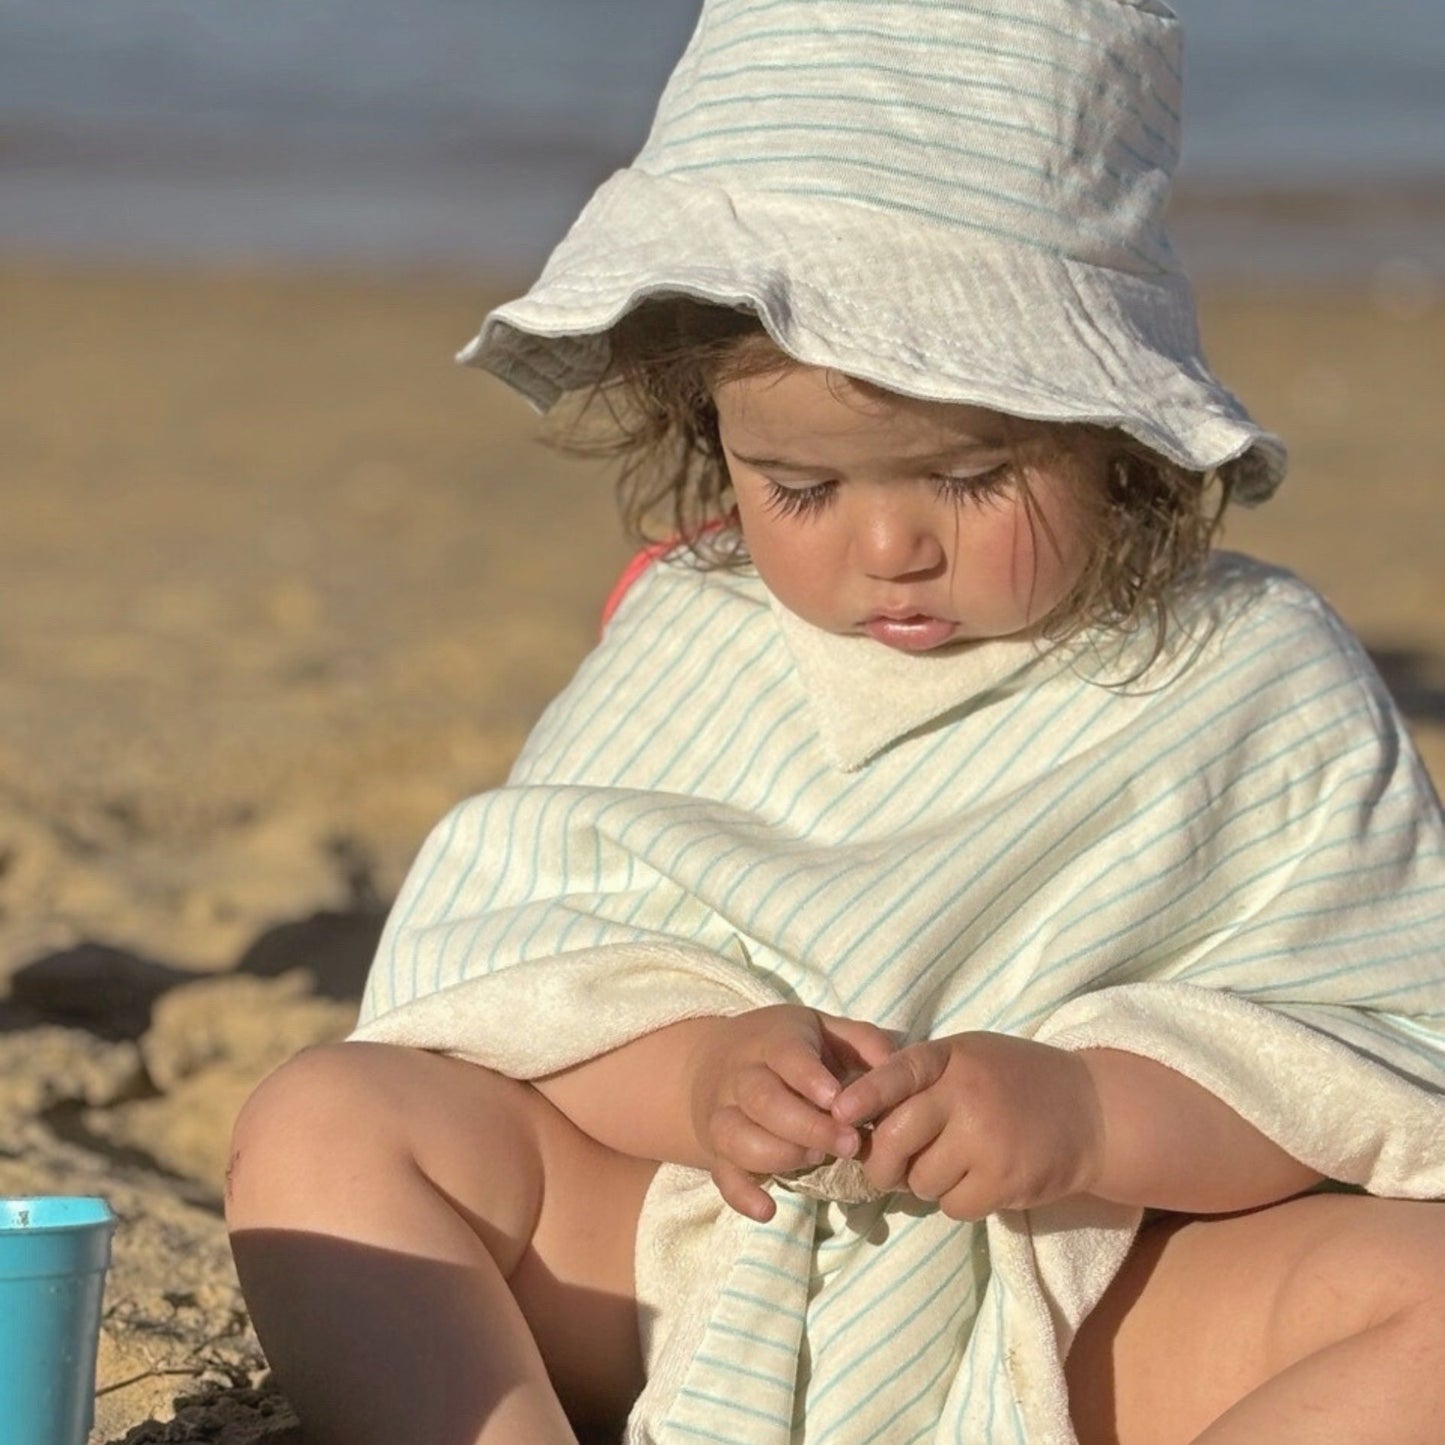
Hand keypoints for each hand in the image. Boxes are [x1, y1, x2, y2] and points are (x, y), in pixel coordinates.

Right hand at [691, 1006, 895, 1219]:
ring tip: (816, 1160)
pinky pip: (721, 1173)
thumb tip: (898, 1064)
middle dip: (808, 1126)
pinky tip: (769, 1208)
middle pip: (763, 1099)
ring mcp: (721, 1113)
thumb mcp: (823, 1029)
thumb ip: (863, 1041)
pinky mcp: (715, 1149)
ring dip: (779, 1154)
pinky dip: (741, 1194)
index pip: (787, 1055)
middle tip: (850, 1145)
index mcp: (772, 1041)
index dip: (811, 1079)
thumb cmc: (787, 1048)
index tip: (840, 1103)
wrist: (713, 1060)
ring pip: (736, 1136)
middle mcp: (740, 1075)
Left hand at [831, 1031, 1104, 1218]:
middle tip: (887, 1169)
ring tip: (955, 1164)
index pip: (897, 1073)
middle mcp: (966, 1095)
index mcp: (950, 1058)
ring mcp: (987, 1139)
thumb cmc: (1015, 1081)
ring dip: (927, 1182)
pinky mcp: (1006, 1180)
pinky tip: (979, 1181)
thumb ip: (921, 1077)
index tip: (839, 1113)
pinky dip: (957, 1201)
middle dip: (882, 1162)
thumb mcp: (967, 1059)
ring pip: (920, 1179)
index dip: (864, 1095)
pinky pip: (952, 1205)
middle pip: (896, 1138)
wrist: (1093, 1110)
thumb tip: (856, 1114)